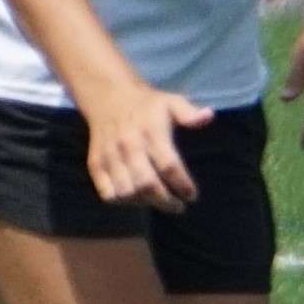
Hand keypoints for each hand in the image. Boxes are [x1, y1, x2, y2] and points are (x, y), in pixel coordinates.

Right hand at [85, 85, 209, 213]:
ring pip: (127, 192)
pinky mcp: (95, 164)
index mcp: (150, 132)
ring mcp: (109, 156)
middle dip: (166, 201)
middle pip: (147, 184)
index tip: (192, 195)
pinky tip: (137, 198)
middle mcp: (128, 145)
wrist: (107, 96)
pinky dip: (123, 201)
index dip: (182, 184)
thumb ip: (189, 113)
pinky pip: (107, 193)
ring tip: (159, 201)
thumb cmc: (147, 105)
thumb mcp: (171, 101)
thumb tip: (208, 116)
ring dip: (145, 203)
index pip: (169, 165)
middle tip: (179, 206)